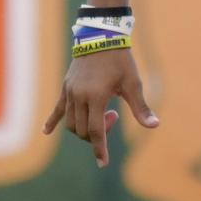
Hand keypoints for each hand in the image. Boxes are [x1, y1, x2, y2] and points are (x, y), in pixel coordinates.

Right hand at [42, 48, 158, 167]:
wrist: (101, 36)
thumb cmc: (120, 60)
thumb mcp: (133, 84)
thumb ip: (141, 108)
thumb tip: (155, 125)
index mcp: (96, 97)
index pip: (95, 131)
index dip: (100, 149)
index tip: (103, 163)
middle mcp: (79, 97)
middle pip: (83, 130)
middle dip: (98, 134)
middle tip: (114, 117)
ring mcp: (70, 92)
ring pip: (71, 123)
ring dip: (84, 129)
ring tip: (102, 115)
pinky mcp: (66, 88)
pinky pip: (57, 109)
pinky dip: (52, 122)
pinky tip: (45, 132)